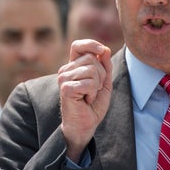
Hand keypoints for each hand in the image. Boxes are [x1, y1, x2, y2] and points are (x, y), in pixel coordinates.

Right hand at [57, 39, 112, 161]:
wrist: (85, 124)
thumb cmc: (93, 104)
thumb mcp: (103, 82)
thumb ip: (105, 66)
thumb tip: (105, 49)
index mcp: (73, 66)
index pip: (78, 46)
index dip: (91, 44)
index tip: (102, 50)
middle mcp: (66, 70)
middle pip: (91, 58)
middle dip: (101, 74)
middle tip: (94, 89)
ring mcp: (63, 78)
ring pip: (91, 70)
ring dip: (97, 85)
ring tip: (89, 95)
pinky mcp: (66, 88)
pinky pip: (88, 83)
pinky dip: (92, 93)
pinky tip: (86, 100)